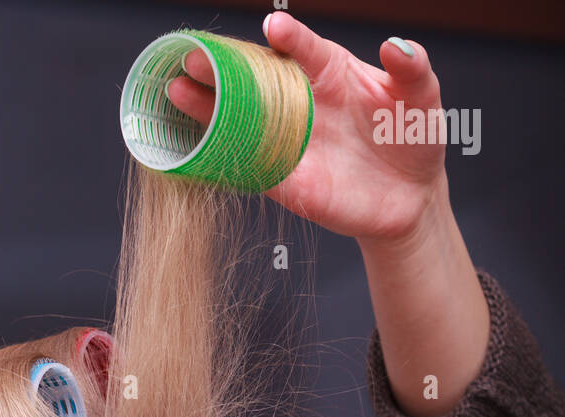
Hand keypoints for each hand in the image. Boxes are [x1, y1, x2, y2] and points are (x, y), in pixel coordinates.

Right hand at [166, 12, 447, 241]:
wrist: (410, 201)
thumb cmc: (414, 139)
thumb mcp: (425, 96)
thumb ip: (413, 66)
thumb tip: (395, 44)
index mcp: (331, 72)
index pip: (304, 49)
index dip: (289, 38)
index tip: (274, 29)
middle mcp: (304, 103)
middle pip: (256, 81)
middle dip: (223, 69)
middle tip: (194, 58)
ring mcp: (291, 143)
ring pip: (242, 121)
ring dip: (208, 109)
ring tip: (177, 91)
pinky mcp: (286, 182)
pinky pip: (249, 167)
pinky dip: (223, 157)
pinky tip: (197, 145)